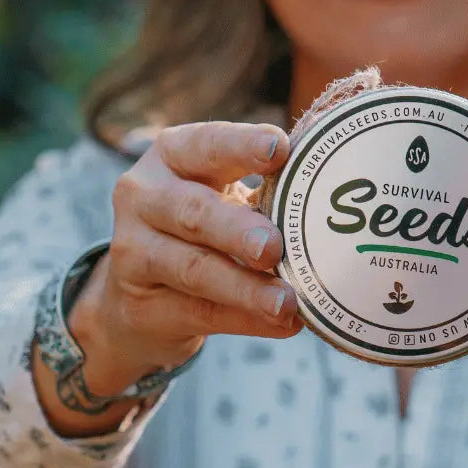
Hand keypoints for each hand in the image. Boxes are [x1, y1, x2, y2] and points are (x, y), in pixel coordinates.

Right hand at [72, 121, 301, 397]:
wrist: (134, 295)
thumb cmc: (199, 227)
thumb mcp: (219, 195)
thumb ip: (262, 192)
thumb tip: (333, 197)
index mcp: (170, 155)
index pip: (205, 144)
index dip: (241, 146)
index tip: (280, 148)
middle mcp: (143, 196)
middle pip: (193, 211)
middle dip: (236, 229)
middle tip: (274, 247)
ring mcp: (133, 252)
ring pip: (195, 269)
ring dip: (246, 288)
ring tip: (288, 302)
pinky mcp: (141, 304)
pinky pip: (200, 312)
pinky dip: (246, 319)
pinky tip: (283, 324)